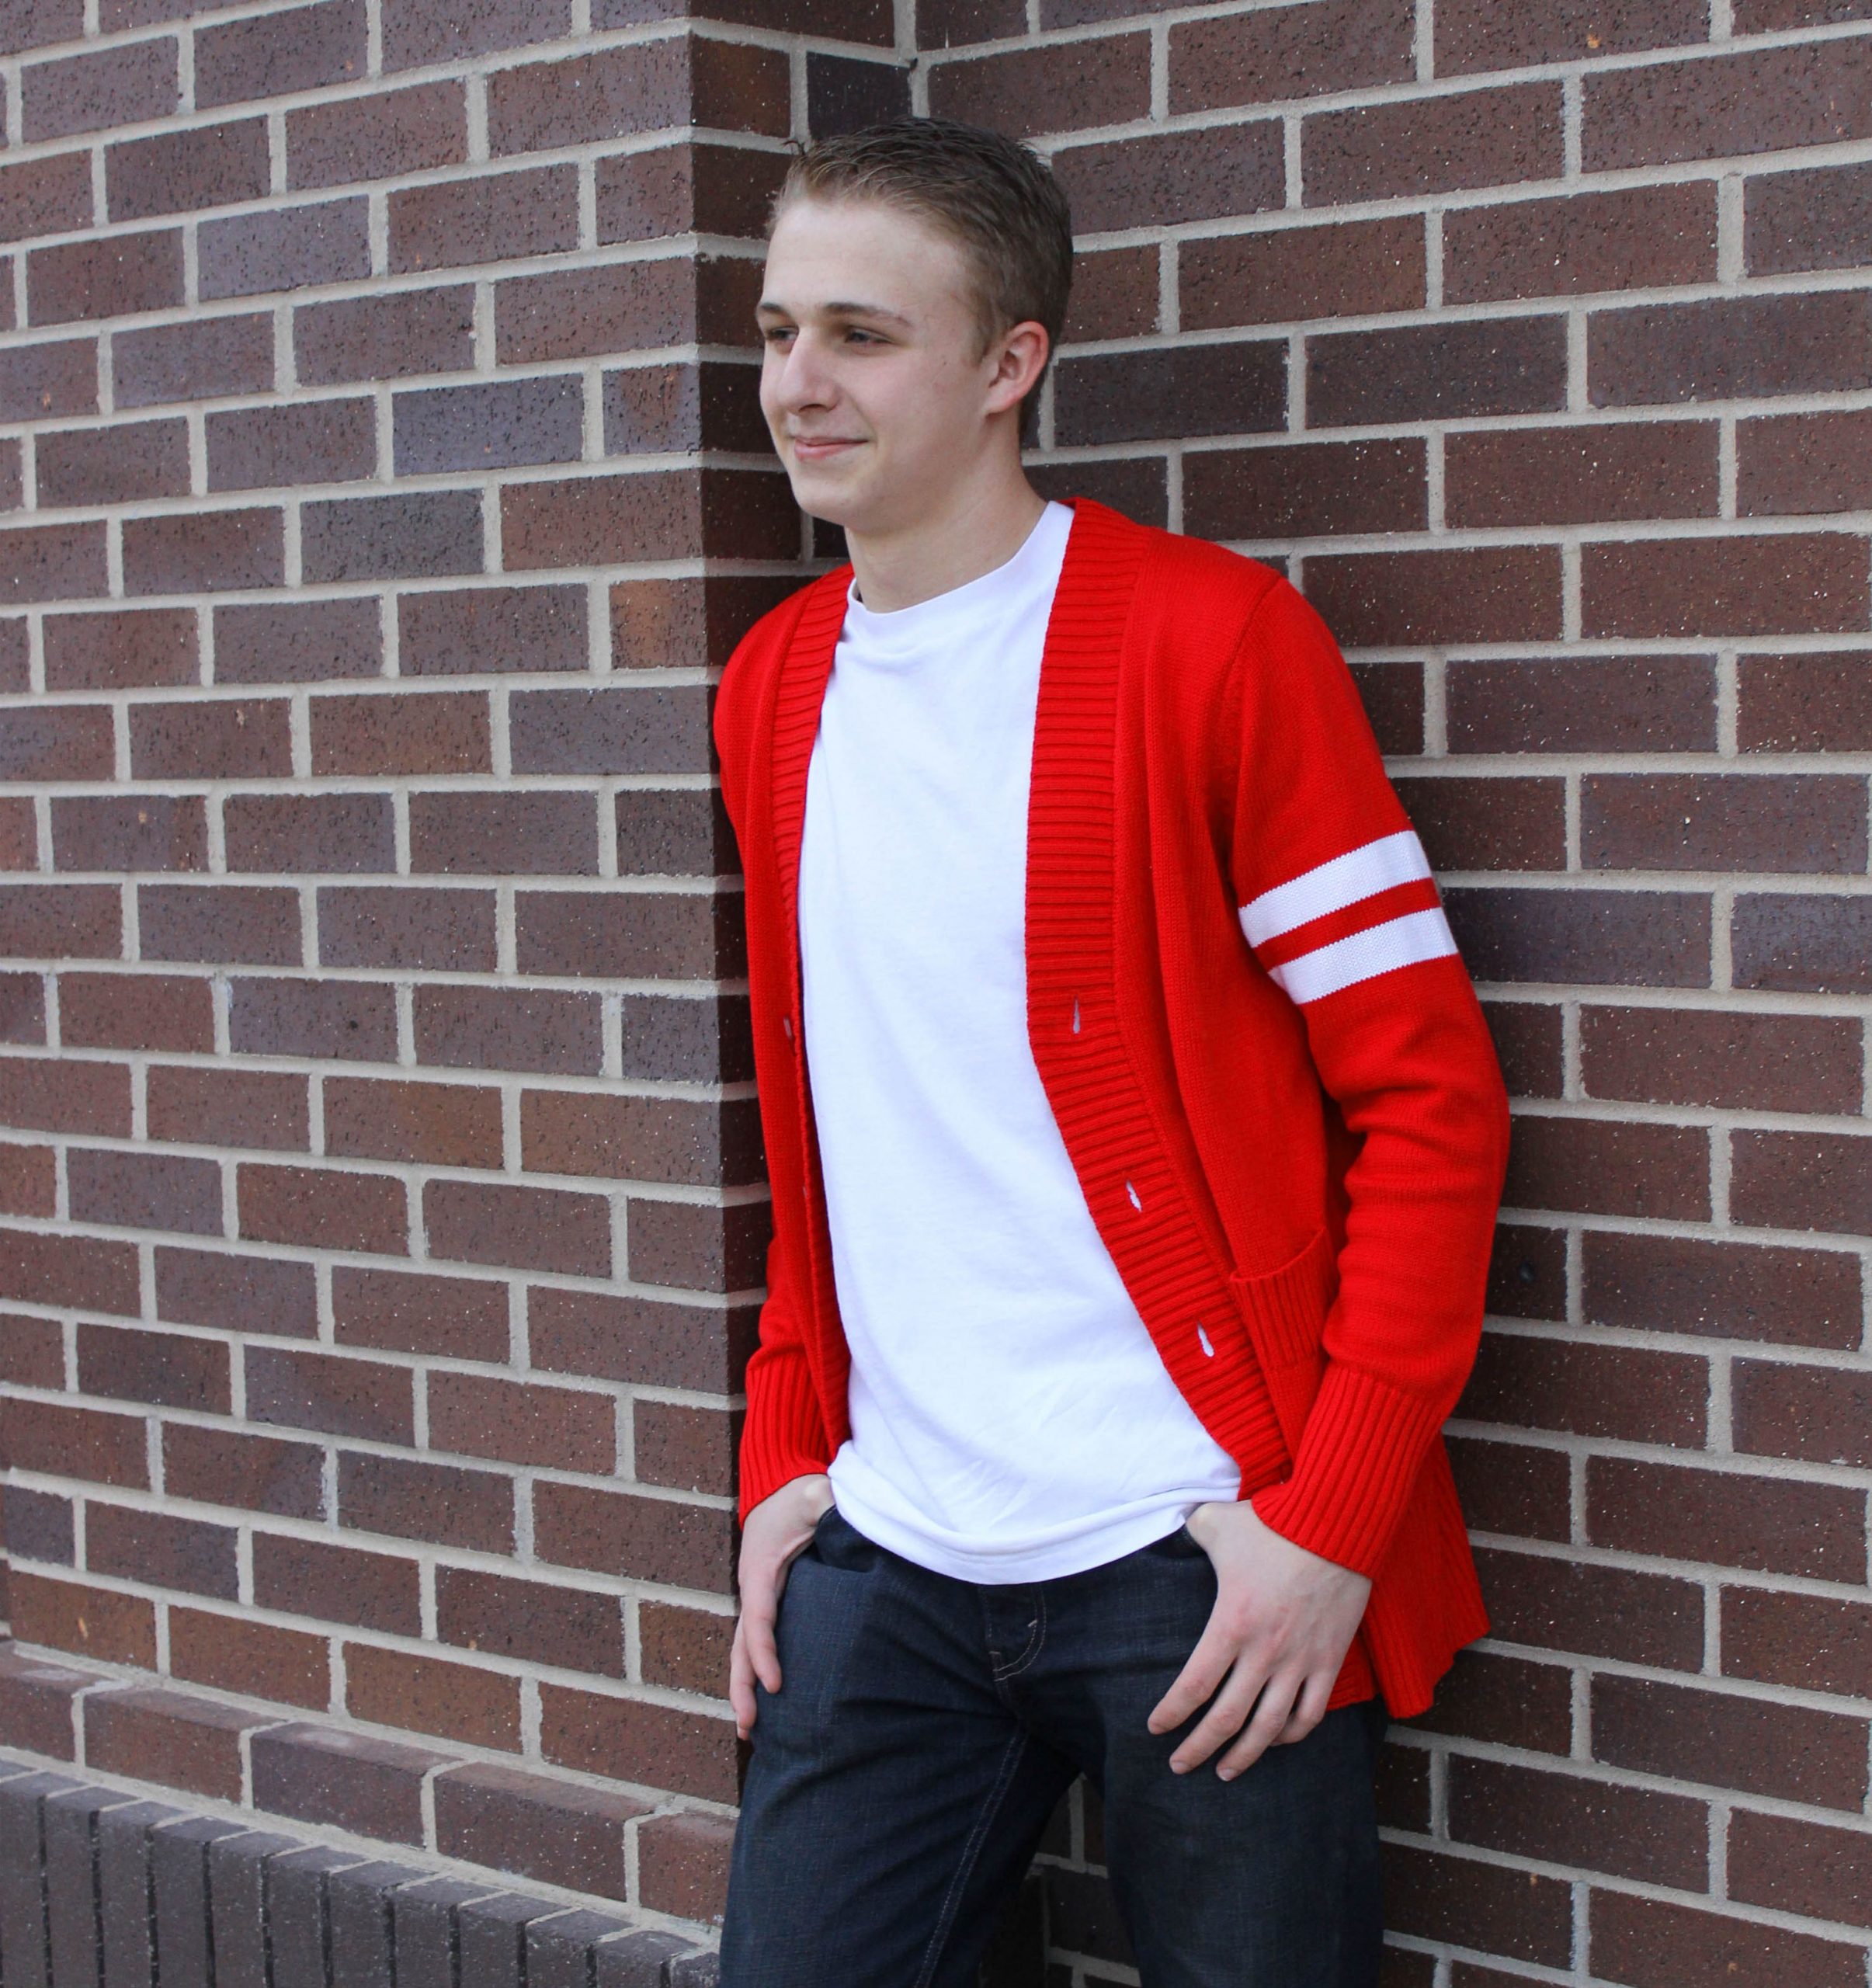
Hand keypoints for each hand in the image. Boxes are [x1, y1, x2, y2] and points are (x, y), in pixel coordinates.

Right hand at [730, 1473, 834, 1740]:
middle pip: (741, 1644)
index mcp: (761, 1568)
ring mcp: (756, 1596)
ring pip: (744, 1648)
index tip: (775, 1685)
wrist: (777, 1486)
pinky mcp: (766, 1601)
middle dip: (742, 1686)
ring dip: (744, 1686)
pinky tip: (763, 1700)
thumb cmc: (799, 1493)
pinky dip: (753, 1670)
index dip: (764, 1653)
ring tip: (748, 1730)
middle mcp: (753, 1587)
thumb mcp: (815, 1492)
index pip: (758, 1618)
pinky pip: (756, 1641)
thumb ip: (827, 1504)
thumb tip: (839, 1514)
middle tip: (748, 1727)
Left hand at [1147, 1498, 1371, 1778]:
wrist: (1337, 1524)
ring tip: (1225, 1772)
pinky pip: (1310, 1714)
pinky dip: (1291, 1735)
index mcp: (1230, 1624)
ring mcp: (1299, 1662)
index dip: (1171, 1714)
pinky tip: (1275, 1740)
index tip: (1155, 1729)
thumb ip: (1189, 1532)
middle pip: (1225, 1720)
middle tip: (1179, 1767)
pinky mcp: (1329, 1662)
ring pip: (1268, 1729)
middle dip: (1197, 1749)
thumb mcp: (1216, 1522)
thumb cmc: (1272, 1522)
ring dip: (1244, 1756)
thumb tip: (1173, 1529)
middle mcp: (1263, 1653)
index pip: (1192, 1687)